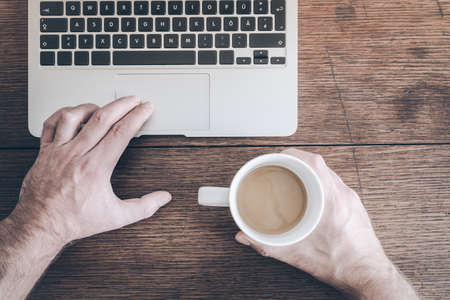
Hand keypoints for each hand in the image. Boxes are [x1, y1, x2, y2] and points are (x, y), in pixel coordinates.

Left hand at [12, 96, 171, 245]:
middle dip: (122, 104)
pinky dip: (64, 114)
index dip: (137, 116)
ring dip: (93, 107)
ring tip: (104, 107)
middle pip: (102, 118)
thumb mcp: (116, 217)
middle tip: (133, 99)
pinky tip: (73, 114)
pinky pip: (51, 124)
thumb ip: (144, 207)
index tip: (146, 108)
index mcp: (96, 167)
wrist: (40, 225)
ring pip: (75, 116)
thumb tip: (162, 198)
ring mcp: (58, 151)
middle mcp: (76, 155)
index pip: (122, 132)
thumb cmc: (75, 220)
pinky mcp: (44, 152)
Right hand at [235, 149, 417, 298]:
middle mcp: (344, 195)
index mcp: (332, 201)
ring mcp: (351, 199)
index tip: (279, 156)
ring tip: (292, 177)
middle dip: (297, 161)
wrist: (367, 275)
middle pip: (320, 164)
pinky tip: (310, 192)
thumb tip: (246, 237)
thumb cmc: (340, 265)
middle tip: (280, 166)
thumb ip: (267, 245)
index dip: (294, 154)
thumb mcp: (296, 254)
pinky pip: (335, 183)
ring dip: (309, 171)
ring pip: (328, 173)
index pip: (314, 163)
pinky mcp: (354, 205)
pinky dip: (319, 182)